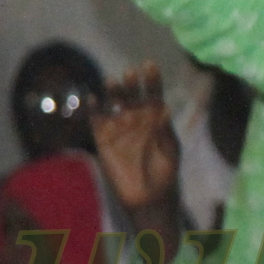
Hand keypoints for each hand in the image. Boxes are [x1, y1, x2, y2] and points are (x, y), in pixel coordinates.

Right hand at [92, 62, 181, 214]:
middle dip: (132, 83)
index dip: (152, 79)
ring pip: (113, 103)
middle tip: (131, 73)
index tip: (150, 65)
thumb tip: (164, 108)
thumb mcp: (170, 150)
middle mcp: (136, 118)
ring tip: (113, 81)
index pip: (153, 93)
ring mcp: (119, 126)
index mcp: (155, 118)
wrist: (148, 198)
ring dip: (113, 92)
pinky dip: (93, 109)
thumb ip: (165, 130)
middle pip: (132, 94)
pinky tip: (93, 99)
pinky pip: (96, 120)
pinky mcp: (103, 138)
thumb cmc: (165, 173)